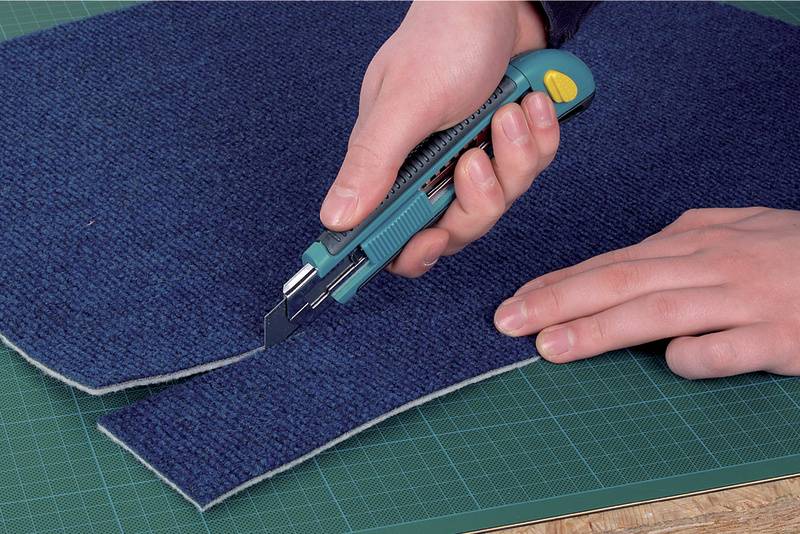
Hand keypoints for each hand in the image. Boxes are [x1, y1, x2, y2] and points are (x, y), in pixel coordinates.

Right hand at [320, 1, 558, 276]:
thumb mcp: (404, 105)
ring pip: (498, 202)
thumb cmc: (442, 41)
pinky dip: (537, 140)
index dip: (410, 251)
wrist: (495, 2)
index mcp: (388, 164)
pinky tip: (531, 106)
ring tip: (509, 113)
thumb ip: (372, 163)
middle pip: (455, 228)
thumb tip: (335, 217)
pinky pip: (529, 171)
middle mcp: (427, 170)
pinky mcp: (503, 149)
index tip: (431, 241)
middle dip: (477, 199)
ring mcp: (468, 160)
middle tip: (476, 158)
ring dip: (513, 159)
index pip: (389, 233)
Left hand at [494, 207, 799, 378]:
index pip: (613, 262)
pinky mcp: (780, 336)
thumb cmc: (795, 253)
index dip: (561, 282)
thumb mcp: (736, 232)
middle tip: (508, 321)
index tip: (518, 300)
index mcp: (698, 239)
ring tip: (549, 346)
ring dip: (599, 329)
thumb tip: (630, 260)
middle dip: (558, 301)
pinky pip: (725, 350)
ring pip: (658, 312)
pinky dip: (693, 356)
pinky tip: (667, 362)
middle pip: (621, 282)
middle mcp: (714, 264)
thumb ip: (682, 243)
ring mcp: (746, 299)